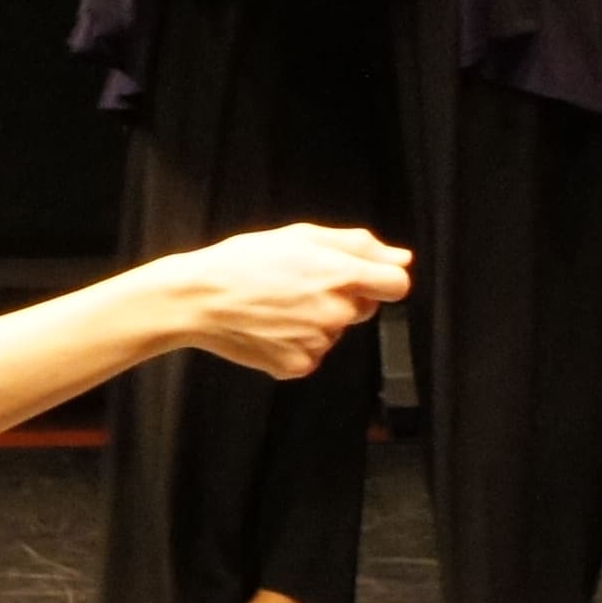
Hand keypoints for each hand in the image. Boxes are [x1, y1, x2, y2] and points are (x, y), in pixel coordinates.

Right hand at [166, 224, 411, 378]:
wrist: (198, 299)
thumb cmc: (245, 261)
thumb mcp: (302, 236)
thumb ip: (359, 246)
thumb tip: (403, 258)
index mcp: (341, 276)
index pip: (397, 285)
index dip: (382, 279)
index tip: (361, 277)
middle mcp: (336, 313)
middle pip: (364, 309)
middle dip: (342, 297)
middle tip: (299, 284)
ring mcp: (318, 343)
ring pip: (334, 332)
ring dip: (316, 321)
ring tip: (277, 304)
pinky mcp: (298, 366)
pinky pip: (312, 355)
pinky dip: (295, 344)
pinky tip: (270, 327)